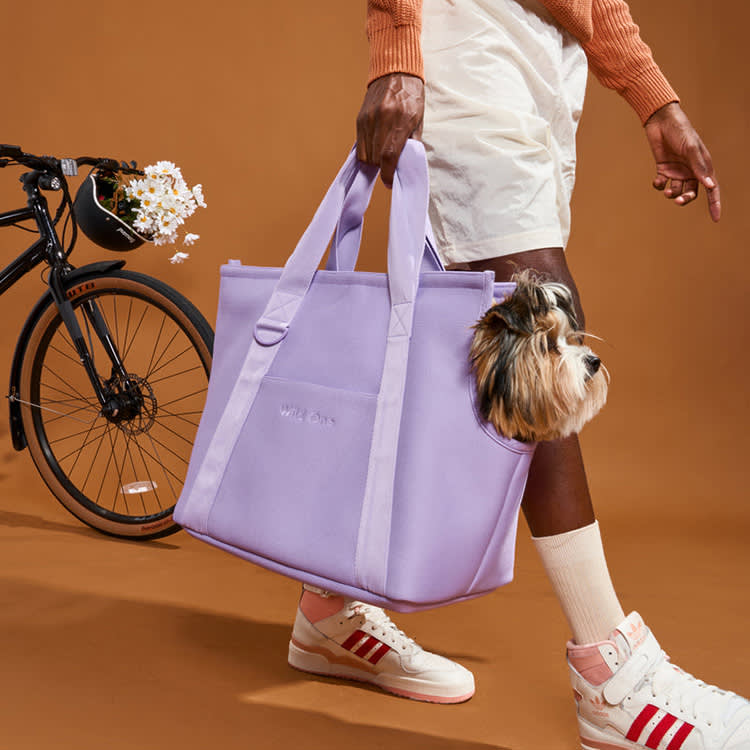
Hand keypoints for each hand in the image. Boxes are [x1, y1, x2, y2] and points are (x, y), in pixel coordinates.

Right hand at [356, 73, 424, 186]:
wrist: (395, 70)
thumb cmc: (411, 96)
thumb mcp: (418, 119)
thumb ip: (411, 143)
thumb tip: (404, 166)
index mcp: (400, 120)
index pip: (389, 156)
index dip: (388, 174)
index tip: (390, 182)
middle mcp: (382, 119)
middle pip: (375, 158)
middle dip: (382, 168)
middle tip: (389, 168)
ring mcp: (368, 119)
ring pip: (365, 154)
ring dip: (374, 161)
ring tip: (382, 157)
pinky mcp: (360, 119)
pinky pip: (360, 145)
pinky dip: (367, 151)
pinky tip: (375, 147)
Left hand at [644, 102, 720, 221]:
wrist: (661, 121)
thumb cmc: (681, 132)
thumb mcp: (691, 149)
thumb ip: (699, 167)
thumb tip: (710, 186)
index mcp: (703, 166)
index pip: (712, 188)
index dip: (714, 204)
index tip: (716, 218)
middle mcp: (691, 170)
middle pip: (692, 193)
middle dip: (685, 199)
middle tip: (678, 200)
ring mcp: (677, 170)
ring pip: (676, 190)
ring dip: (672, 193)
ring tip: (668, 190)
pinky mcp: (663, 169)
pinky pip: (662, 184)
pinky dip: (659, 185)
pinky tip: (658, 180)